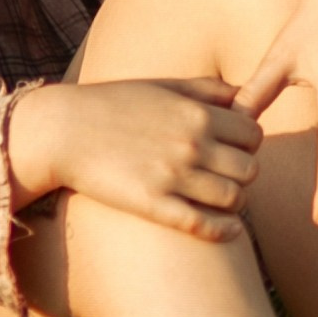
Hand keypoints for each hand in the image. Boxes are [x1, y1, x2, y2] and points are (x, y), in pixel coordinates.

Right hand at [6, 75, 260, 241]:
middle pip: (250, 168)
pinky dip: (224, 230)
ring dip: (235, 202)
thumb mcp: (162, 85)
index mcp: (197, 113)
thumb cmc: (113, 104)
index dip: (248, 143)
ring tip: (222, 201)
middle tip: (227, 176)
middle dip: (243, 173)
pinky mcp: (153, 204)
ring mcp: (174, 176)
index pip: (253, 133)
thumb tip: (241, 96)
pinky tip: (229, 230)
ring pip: (235, 198)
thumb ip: (206, 88)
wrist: (64, 131)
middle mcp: (192, 144)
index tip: (234, 149)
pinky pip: (204, 224)